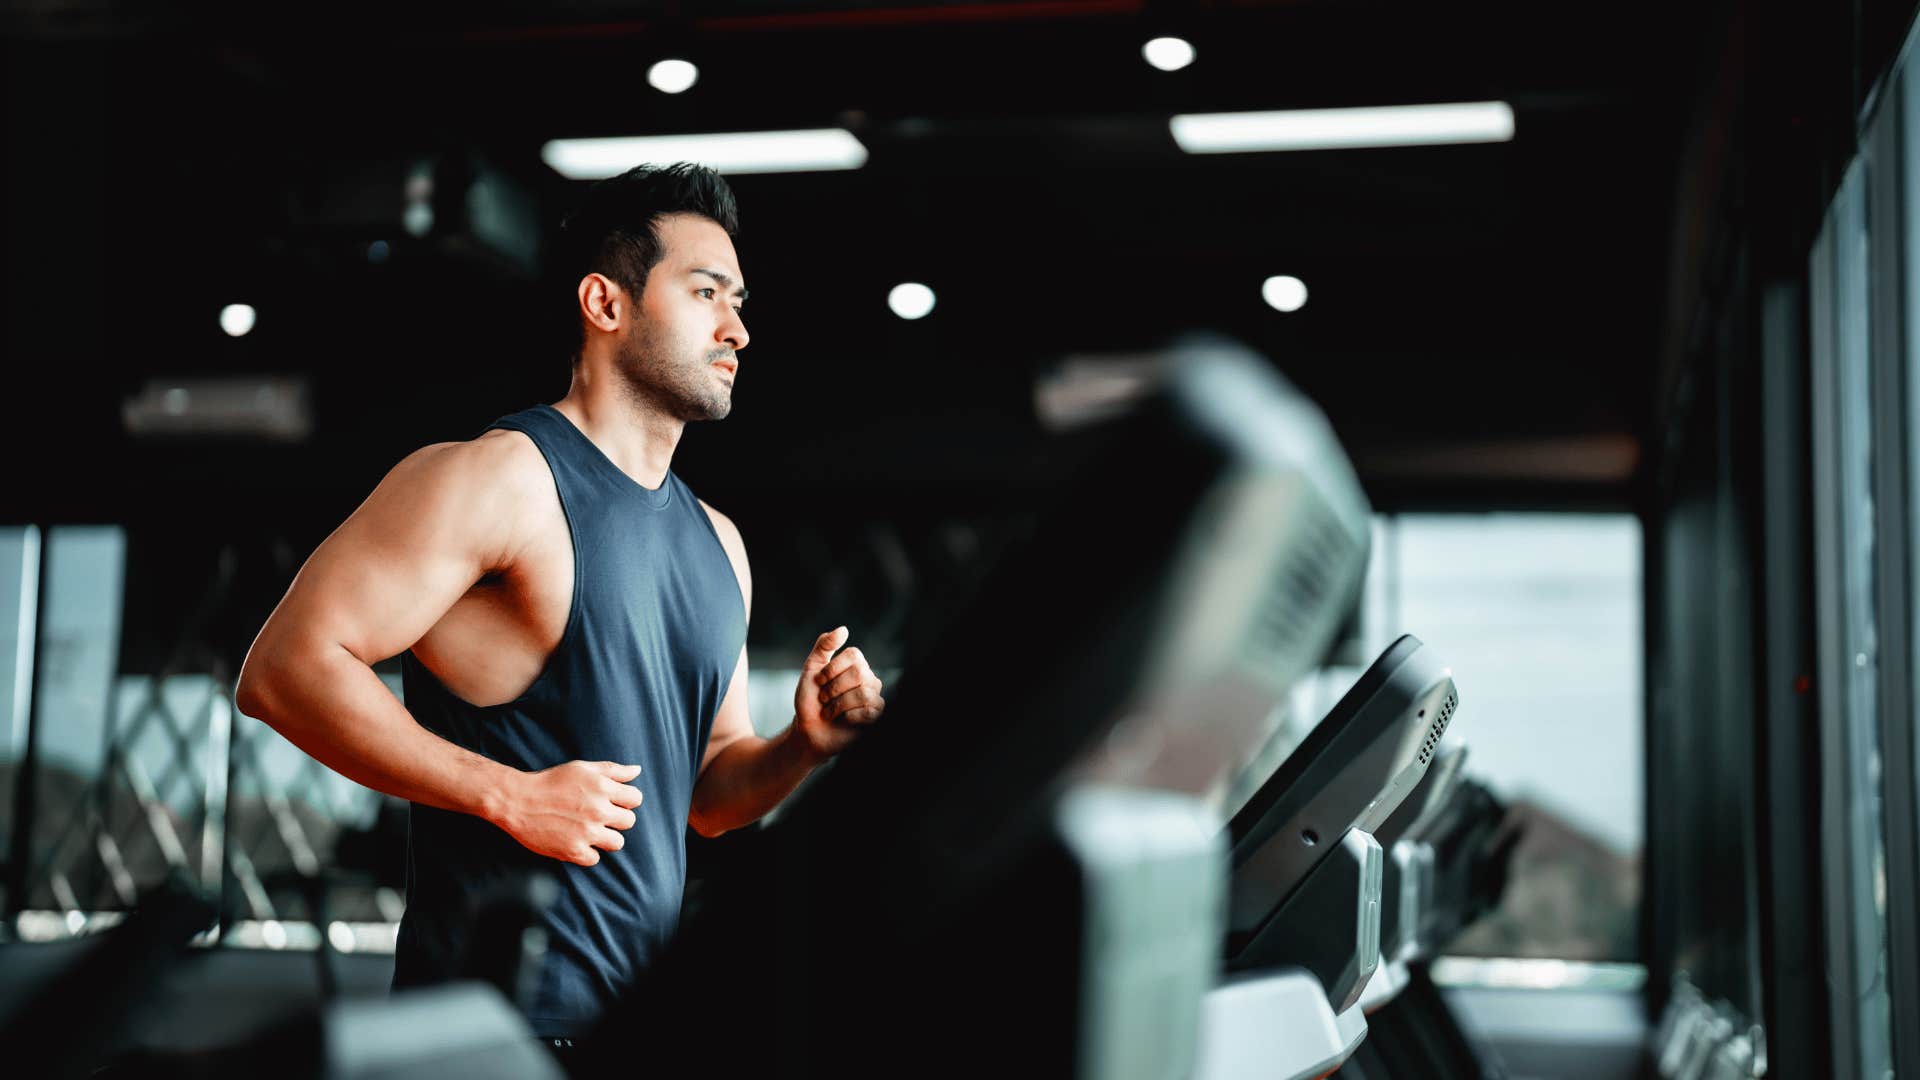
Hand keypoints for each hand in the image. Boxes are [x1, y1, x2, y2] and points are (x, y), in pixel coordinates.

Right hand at [494, 760, 642, 866]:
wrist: (518, 801)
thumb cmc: (551, 782)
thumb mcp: (582, 768)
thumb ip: (613, 770)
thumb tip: (637, 770)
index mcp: (602, 788)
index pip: (635, 799)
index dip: (626, 800)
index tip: (612, 802)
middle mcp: (598, 810)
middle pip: (629, 821)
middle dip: (616, 819)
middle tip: (598, 816)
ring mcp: (587, 832)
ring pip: (617, 843)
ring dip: (606, 838)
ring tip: (589, 831)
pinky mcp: (574, 851)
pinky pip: (595, 858)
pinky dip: (587, 853)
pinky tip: (576, 841)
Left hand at [792, 626, 886, 761]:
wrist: (808, 729)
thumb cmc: (810, 700)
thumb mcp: (811, 669)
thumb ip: (824, 646)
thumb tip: (844, 629)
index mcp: (855, 665)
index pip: (854, 655)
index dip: (832, 668)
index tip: (819, 680)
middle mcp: (868, 679)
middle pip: (859, 673)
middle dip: (834, 688)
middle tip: (824, 698)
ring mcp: (874, 698)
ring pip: (864, 694)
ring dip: (838, 705)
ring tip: (829, 711)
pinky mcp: (875, 717)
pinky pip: (869, 712)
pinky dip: (849, 717)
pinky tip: (842, 719)